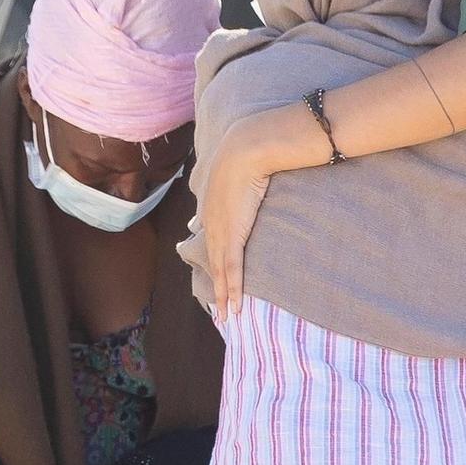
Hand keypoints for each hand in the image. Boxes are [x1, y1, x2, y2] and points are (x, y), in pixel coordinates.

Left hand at [200, 116, 277, 320]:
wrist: (248, 149)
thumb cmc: (251, 148)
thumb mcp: (241, 161)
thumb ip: (244, 170)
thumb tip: (255, 165)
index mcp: (211, 202)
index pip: (210, 234)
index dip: (210, 252)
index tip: (210, 263)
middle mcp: (210, 220)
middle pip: (211, 259)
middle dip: (214, 282)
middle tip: (216, 303)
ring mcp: (220, 230)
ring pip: (219, 271)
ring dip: (223, 295)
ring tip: (225, 316)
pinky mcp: (232, 237)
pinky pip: (231, 271)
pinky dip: (233, 290)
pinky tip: (235, 307)